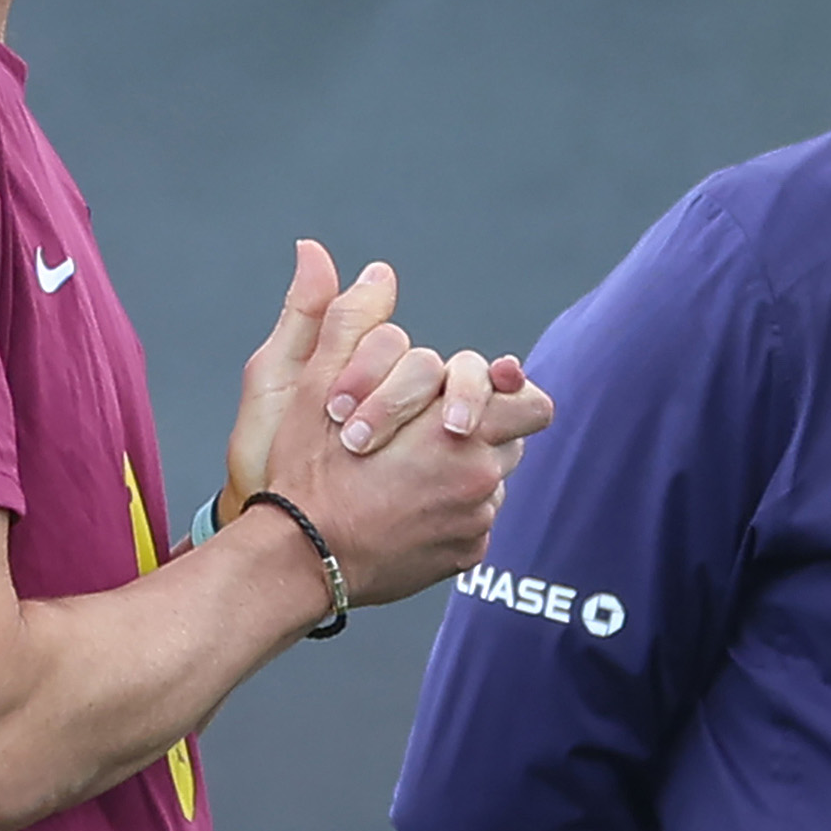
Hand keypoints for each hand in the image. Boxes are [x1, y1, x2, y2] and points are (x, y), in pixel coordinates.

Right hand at [224, 244, 552, 610]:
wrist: (300, 557)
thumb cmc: (309, 469)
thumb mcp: (320, 383)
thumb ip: (354, 322)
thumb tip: (378, 272)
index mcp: (461, 430)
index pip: (530, 401)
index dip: (507, 391)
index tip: (483, 390)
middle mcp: (481, 478)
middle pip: (513, 438)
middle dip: (479, 425)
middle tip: (432, 428)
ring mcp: (475, 521)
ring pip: (491, 478)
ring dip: (462, 467)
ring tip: (407, 470)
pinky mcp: (466, 556)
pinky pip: (474, 520)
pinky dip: (449, 511)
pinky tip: (405, 509)